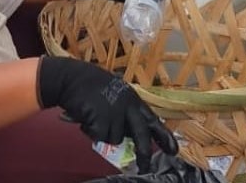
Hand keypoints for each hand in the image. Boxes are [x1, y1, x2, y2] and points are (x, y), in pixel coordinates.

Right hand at [38, 56, 177, 172]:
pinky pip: (99, 137)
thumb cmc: (91, 86)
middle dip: (144, 153)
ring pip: (115, 138)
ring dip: (104, 134)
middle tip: (144, 167)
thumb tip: (129, 137)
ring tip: (93, 118)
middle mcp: (128, 105)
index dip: (164, 136)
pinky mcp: (102, 119)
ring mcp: (115, 112)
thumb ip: (125, 113)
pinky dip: (91, 131)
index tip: (173, 151)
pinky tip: (86, 118)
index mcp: (133, 99)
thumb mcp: (115, 95)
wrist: (72, 77)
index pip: (153, 120)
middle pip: (142, 135)